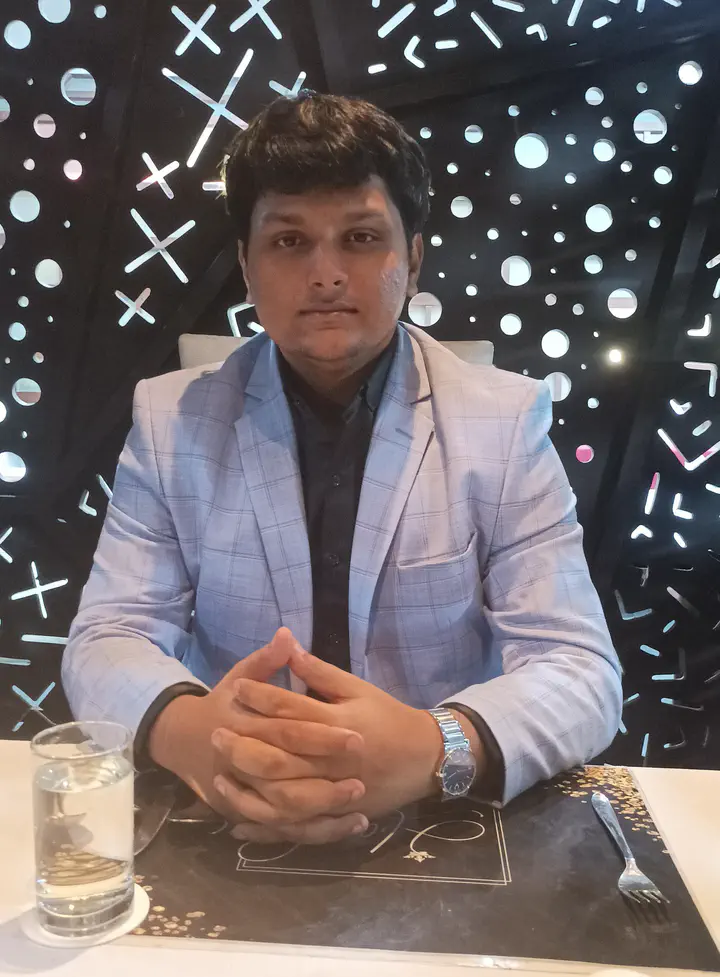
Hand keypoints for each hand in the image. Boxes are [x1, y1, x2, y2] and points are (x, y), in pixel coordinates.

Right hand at [148, 628, 368, 842]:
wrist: (186, 741)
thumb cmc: (222, 704)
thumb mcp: (239, 677)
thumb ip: (265, 661)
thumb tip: (287, 634)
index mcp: (243, 726)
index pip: (287, 732)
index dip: (322, 736)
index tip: (358, 736)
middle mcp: (241, 765)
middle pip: (285, 780)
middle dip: (325, 782)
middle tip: (362, 777)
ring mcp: (244, 795)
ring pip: (284, 814)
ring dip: (324, 812)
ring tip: (360, 805)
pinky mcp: (250, 816)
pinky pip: (285, 833)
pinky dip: (317, 832)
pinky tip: (351, 824)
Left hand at [226, 647, 483, 822]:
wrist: (425, 758)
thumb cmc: (388, 717)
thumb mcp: (358, 688)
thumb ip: (320, 672)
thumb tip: (287, 644)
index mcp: (339, 724)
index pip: (291, 710)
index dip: (260, 698)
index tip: (234, 689)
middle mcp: (333, 761)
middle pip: (279, 756)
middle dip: (243, 744)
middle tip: (215, 732)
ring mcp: (335, 792)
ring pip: (283, 797)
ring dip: (249, 788)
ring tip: (221, 776)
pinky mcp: (336, 816)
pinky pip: (296, 828)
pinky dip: (266, 828)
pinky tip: (238, 822)